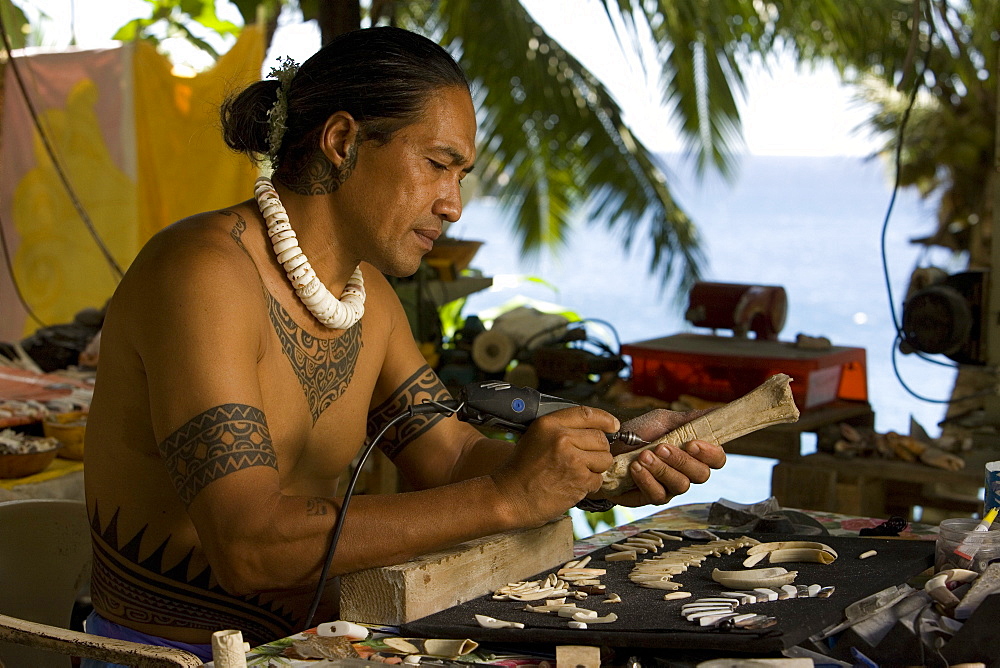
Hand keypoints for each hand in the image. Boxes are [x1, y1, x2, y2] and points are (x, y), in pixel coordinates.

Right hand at [491, 405, 618, 525]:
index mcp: (549, 424)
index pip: (587, 414)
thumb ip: (561, 429)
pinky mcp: (578, 480)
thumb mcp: (536, 437)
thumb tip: (595, 428)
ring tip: (576, 473)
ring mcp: (571, 460)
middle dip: (598, 450)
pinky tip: (572, 485)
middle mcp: (561, 438)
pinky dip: (589, 485)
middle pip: (600, 438)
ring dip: (596, 468)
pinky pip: (598, 479)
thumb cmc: (521, 470)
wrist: (509, 497)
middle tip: (584, 459)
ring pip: (604, 459)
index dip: (605, 419)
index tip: (613, 425)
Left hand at [609, 408, 726, 506]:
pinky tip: (635, 468)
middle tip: (661, 447)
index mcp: (694, 452)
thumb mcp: (663, 420)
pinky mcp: (653, 497)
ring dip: (662, 469)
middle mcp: (687, 471)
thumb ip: (690, 418)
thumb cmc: (638, 434)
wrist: (607, 449)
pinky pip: (659, 495)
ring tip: (643, 456)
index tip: (692, 444)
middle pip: (702, 474)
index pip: (717, 459)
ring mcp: (671, 486)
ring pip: (681, 485)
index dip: (710, 453)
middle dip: (681, 460)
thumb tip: (719, 411)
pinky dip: (647, 480)